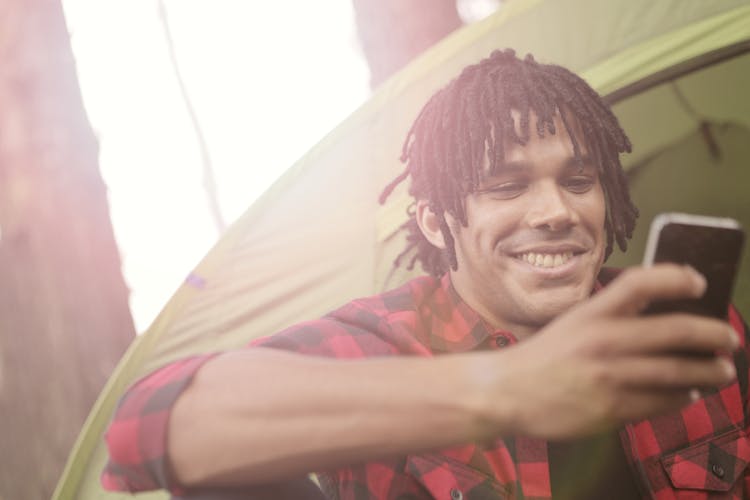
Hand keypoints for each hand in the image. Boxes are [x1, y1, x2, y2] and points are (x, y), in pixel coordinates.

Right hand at [488, 264, 738, 439]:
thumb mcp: (572, 324)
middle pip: (674, 330)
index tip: (699, 283)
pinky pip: (661, 402)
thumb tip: (665, 318)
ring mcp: (608, 376)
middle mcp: (602, 340)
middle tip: (730, 338)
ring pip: (677, 371)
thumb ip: (611, 318)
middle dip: (713, 334)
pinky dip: (682, 396)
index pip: (640, 283)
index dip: (676, 278)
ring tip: (722, 371)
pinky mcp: (611, 408)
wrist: (508, 392)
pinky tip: (688, 393)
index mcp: (591, 313)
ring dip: (708, 371)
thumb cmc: (543, 358)